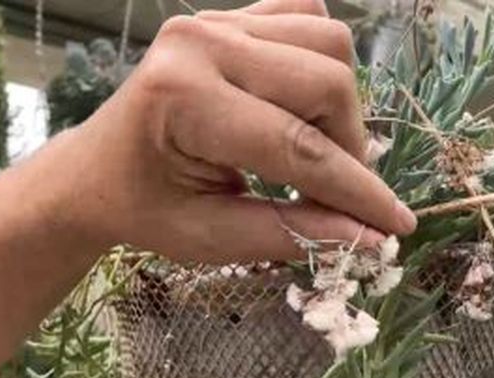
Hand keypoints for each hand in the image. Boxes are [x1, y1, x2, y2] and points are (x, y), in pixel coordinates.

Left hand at [54, 0, 414, 262]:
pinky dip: (321, 62)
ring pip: (328, 44)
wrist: (96, 171)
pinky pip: (306, 19)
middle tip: (338, 195)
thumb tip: (370, 236)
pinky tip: (301, 105)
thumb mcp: (210, 239)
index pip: (297, 146)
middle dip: (349, 147)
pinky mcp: (231, 15)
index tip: (397, 226)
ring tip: (317, 151)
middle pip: (326, 82)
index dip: (356, 191)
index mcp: (184, 98)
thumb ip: (291, 233)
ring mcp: (217, 20)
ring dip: (340, 107)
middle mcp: (203, 43)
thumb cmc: (146, 209)